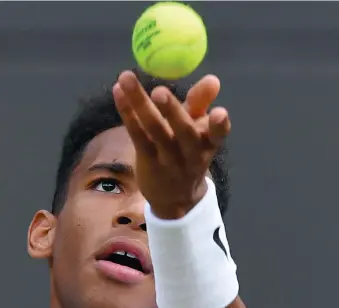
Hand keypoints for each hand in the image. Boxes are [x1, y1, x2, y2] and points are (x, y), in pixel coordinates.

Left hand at [113, 71, 230, 218]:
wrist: (175, 199)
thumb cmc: (187, 155)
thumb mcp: (198, 131)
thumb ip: (201, 103)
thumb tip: (212, 79)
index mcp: (208, 144)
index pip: (218, 135)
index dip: (220, 125)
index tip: (219, 112)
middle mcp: (190, 153)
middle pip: (183, 132)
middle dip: (172, 111)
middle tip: (159, 91)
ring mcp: (168, 159)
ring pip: (154, 130)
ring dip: (139, 103)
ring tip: (126, 78)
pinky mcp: (148, 161)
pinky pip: (137, 136)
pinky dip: (127, 113)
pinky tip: (118, 93)